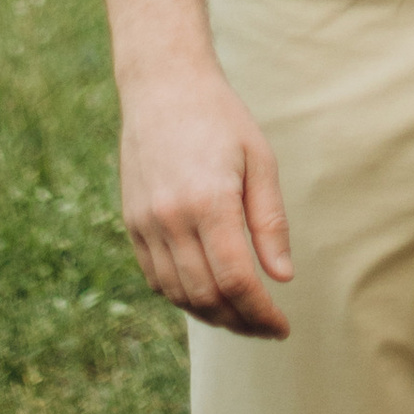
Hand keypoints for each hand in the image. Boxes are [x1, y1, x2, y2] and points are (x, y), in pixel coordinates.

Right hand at [117, 62, 294, 335]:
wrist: (163, 86)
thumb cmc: (221, 118)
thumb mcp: (259, 159)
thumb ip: (270, 221)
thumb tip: (282, 278)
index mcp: (209, 201)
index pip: (236, 281)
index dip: (261, 313)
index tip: (282, 327)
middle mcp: (171, 218)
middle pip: (205, 297)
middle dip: (240, 322)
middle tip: (266, 327)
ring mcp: (145, 224)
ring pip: (178, 294)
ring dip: (211, 316)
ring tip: (241, 317)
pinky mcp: (131, 224)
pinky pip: (156, 279)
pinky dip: (182, 297)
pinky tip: (208, 295)